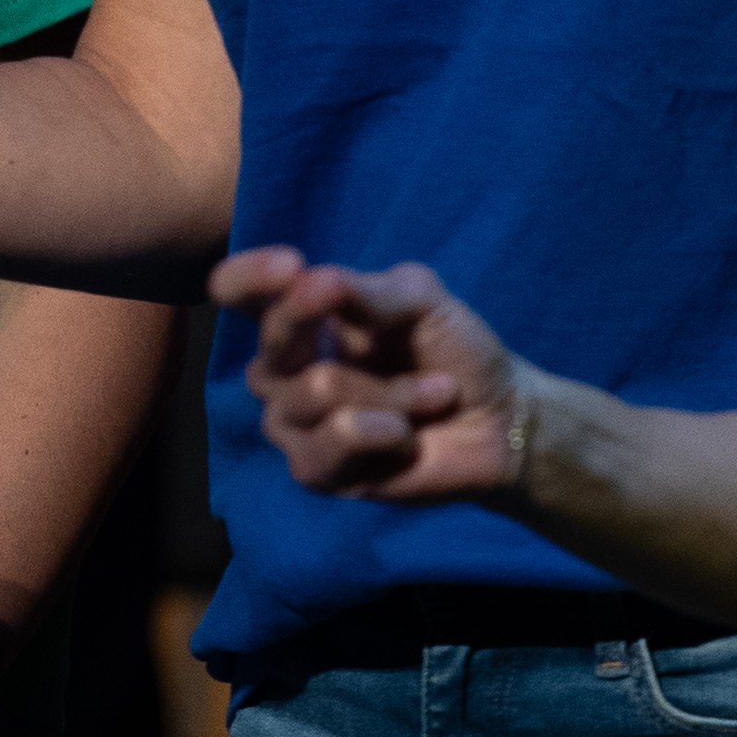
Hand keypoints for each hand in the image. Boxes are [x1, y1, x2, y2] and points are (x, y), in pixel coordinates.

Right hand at [217, 245, 530, 502]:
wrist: (500, 420)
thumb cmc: (454, 351)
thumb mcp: (421, 299)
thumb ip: (366, 290)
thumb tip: (312, 280)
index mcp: (299, 317)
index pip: (236, 292)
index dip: (248, 277)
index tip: (293, 265)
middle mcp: (283, 369)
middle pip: (271, 343)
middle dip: (333, 330)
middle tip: (398, 321)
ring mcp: (294, 423)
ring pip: (317, 391)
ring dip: (391, 391)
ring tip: (433, 394)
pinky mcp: (316, 470)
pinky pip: (333, 443)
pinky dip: (385, 431)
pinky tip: (408, 436)